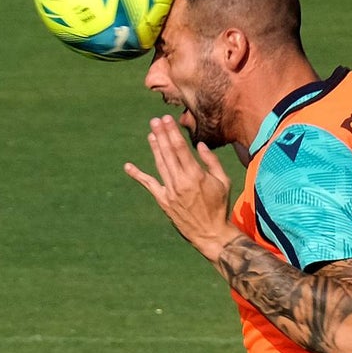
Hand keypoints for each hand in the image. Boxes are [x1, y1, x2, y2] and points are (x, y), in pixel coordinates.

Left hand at [124, 115, 241, 260]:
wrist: (210, 233)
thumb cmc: (219, 206)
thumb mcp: (223, 181)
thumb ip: (212, 161)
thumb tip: (199, 145)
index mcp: (196, 175)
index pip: (180, 148)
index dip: (171, 132)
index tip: (166, 120)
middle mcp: (180, 182)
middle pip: (168, 153)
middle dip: (161, 135)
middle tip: (155, 121)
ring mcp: (170, 192)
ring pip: (160, 165)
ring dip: (155, 148)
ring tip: (151, 134)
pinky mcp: (163, 201)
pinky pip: (149, 185)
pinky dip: (138, 175)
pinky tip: (128, 167)